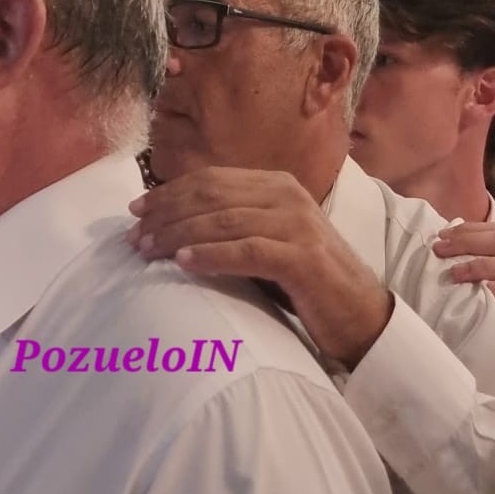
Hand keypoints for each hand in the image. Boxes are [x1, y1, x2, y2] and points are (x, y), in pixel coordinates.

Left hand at [128, 169, 392, 369]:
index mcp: (278, 185)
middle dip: (167, 214)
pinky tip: (182, 263)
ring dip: (179, 235)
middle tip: (134, 236)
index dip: (170, 192)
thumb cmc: (306, 281)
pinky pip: (247, 251)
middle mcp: (288, 196)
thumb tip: (176, 227)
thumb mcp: (270, 241)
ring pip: (224, 220)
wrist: (360, 312)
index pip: (212, 180)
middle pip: (212, 196)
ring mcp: (297, 224)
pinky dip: (211, 255)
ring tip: (147, 251)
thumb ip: (235, 226)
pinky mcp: (303, 258)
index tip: (136, 211)